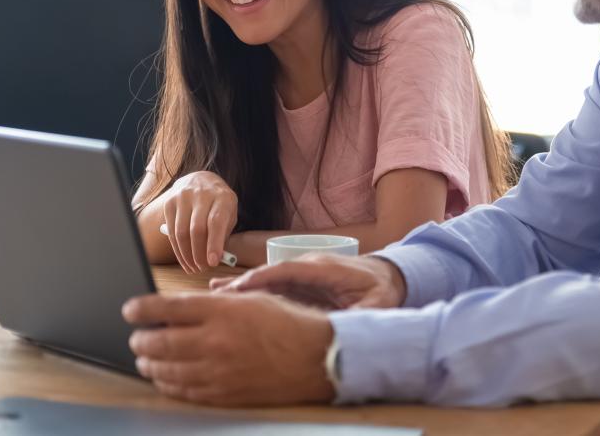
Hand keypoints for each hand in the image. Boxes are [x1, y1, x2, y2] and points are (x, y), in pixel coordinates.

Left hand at [123, 292, 334, 405]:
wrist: (316, 358)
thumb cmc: (287, 323)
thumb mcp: (251, 298)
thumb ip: (213, 303)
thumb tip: (178, 309)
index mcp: (222, 311)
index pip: (168, 308)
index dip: (141, 309)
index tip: (130, 310)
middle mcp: (216, 341)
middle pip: (159, 341)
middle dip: (140, 339)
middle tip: (136, 336)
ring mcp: (218, 371)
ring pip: (166, 370)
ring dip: (149, 363)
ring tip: (145, 358)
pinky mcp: (223, 394)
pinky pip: (183, 391)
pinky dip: (168, 384)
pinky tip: (165, 378)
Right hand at [150, 171, 237, 272]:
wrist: (200, 181)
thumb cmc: (218, 204)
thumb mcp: (229, 214)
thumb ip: (223, 234)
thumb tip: (214, 259)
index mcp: (222, 197)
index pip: (216, 222)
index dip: (214, 244)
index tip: (213, 262)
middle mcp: (202, 194)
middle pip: (197, 229)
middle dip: (199, 254)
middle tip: (202, 268)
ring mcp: (183, 197)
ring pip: (181, 232)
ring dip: (187, 255)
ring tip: (193, 267)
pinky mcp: (169, 203)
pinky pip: (171, 231)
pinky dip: (177, 249)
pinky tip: (184, 259)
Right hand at [210, 254, 406, 309]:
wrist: (389, 275)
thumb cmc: (382, 289)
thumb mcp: (378, 303)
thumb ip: (361, 315)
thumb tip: (343, 331)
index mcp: (324, 269)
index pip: (287, 272)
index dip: (262, 280)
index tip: (239, 290)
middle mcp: (308, 266)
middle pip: (270, 274)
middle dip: (242, 285)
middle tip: (212, 295)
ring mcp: (302, 273)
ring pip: (266, 280)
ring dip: (240, 288)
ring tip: (210, 294)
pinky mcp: (300, 283)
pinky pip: (272, 287)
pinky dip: (250, 292)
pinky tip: (228, 298)